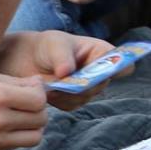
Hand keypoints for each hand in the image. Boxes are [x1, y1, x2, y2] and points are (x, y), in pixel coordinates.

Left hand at [0, 29, 120, 109]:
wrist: (28, 60)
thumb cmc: (47, 46)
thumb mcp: (55, 44)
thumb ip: (62, 57)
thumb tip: (66, 72)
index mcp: (102, 53)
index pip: (122, 62)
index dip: (119, 67)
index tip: (104, 71)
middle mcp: (100, 72)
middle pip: (101, 84)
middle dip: (82, 83)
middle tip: (63, 79)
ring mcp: (88, 88)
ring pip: (85, 97)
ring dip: (66, 92)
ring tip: (50, 82)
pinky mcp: (75, 101)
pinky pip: (71, 105)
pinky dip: (58, 99)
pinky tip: (49, 89)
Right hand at [0, 69, 50, 149]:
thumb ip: (16, 82)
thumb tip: (39, 84)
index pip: (39, 100)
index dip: (40, 93)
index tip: (31, 89)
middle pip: (40, 119)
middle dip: (38, 109)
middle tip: (27, 103)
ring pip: (35, 137)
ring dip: (33, 126)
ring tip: (21, 116)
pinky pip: (18, 145)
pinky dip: (19, 136)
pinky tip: (7, 125)